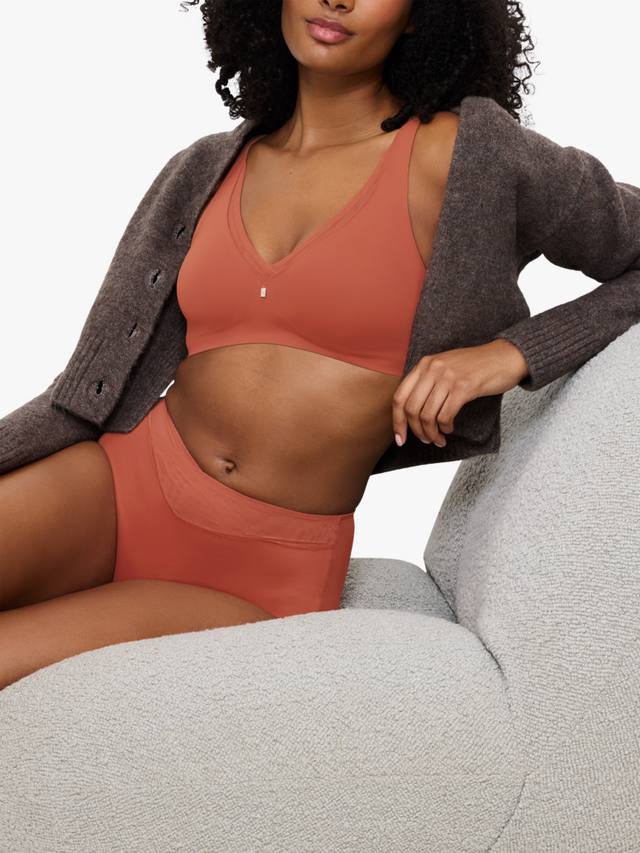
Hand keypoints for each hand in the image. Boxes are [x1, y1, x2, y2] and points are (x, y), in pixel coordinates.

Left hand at [392, 339, 528, 446]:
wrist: (505, 356)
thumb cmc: (475, 366)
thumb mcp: (445, 367)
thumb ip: (427, 382)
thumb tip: (411, 413)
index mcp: (424, 364)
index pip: (399, 397)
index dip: (397, 421)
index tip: (400, 438)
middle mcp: (432, 369)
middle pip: (411, 409)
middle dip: (416, 431)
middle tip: (426, 440)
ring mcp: (448, 377)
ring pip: (427, 415)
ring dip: (432, 433)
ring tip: (439, 439)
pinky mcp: (464, 387)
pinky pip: (445, 416)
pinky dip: (445, 428)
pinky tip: (449, 429)